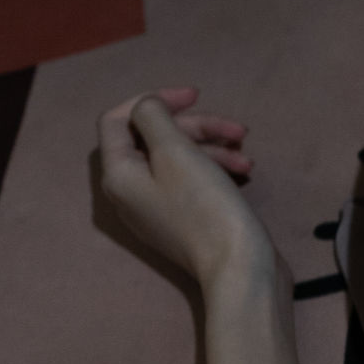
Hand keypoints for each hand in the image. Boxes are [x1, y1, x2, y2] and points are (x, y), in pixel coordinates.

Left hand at [97, 88, 277, 292]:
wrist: (239, 268)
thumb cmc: (205, 207)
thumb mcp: (176, 152)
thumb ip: (153, 118)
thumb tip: (147, 107)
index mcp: (118, 174)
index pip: (117, 120)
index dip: (153, 99)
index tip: (194, 96)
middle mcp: (129, 191)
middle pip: (153, 138)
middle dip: (195, 127)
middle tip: (236, 129)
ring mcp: (155, 208)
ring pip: (177, 158)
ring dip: (212, 148)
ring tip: (247, 156)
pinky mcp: (182, 219)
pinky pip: (189, 180)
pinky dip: (214, 168)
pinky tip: (244, 171)